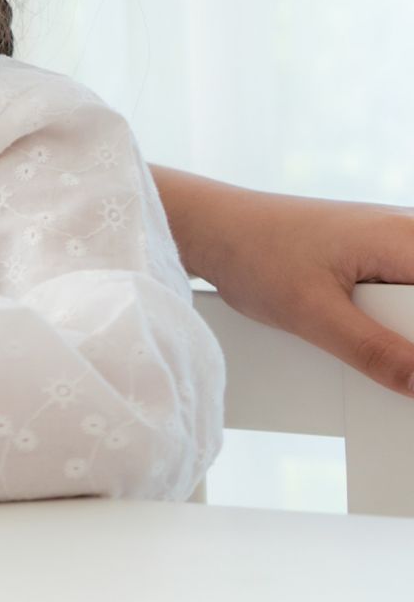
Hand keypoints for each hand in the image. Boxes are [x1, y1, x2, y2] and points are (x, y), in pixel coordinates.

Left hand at [169, 171, 413, 396]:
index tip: (408, 368)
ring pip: (413, 301)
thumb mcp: (313, 314)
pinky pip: (402, 295)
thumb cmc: (252, 252)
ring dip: (403, 336)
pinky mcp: (376, 257)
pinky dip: (394, 325)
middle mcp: (407, 233)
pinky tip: (373, 342)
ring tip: (370, 354)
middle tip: (397, 375)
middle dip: (409, 340)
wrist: (207, 225)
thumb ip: (376, 353)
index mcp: (404, 240)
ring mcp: (392, 243)